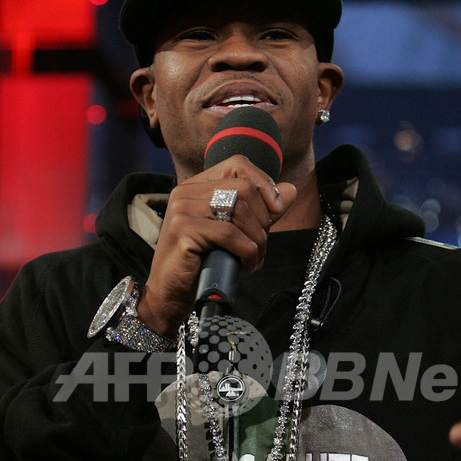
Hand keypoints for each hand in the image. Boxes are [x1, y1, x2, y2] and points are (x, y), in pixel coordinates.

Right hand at [136, 155, 295, 335]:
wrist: (170, 295)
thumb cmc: (201, 264)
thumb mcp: (236, 233)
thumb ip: (261, 211)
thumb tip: (290, 190)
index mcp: (196, 186)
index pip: (237, 165)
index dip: (264, 183)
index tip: (276, 210)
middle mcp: (186, 192)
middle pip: (243, 187)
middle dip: (263, 218)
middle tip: (261, 243)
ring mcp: (182, 210)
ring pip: (239, 210)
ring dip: (257, 239)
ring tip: (254, 258)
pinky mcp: (183, 230)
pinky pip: (230, 234)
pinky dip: (247, 252)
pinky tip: (245, 265)